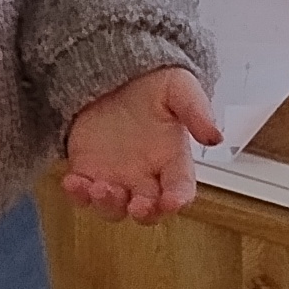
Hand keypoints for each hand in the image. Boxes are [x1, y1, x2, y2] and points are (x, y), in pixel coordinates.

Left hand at [61, 65, 221, 220]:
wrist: (113, 75)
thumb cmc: (151, 84)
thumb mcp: (179, 87)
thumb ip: (196, 110)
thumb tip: (214, 135)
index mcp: (172, 160)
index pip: (181, 188)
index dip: (179, 198)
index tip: (174, 201)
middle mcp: (145, 176)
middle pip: (149, 209)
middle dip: (145, 212)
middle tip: (139, 206)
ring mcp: (115, 177)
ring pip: (114, 208)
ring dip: (108, 205)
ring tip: (101, 189)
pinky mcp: (87, 172)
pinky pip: (82, 194)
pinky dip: (77, 194)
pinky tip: (73, 182)